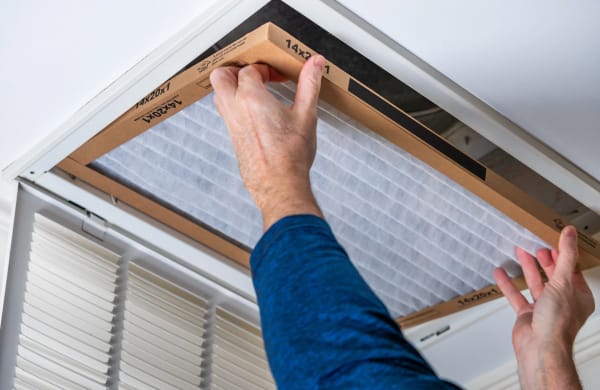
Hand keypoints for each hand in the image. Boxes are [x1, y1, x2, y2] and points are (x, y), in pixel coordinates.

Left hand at [210, 56, 325, 229]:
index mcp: (251, 98)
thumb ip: (309, 84)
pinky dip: (235, 105)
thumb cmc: (291, 156)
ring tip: (255, 91)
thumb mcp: (306, 114)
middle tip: (255, 74)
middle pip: (221, 76)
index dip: (265, 68)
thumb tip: (315, 63)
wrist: (280, 185)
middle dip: (235, 70)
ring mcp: (231, 125)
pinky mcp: (233, 138)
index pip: (249, 70)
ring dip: (233, 88)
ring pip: (220, 95)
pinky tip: (256, 113)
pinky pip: (226, 113)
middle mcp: (235, 109)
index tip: (278, 75)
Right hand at [494, 225, 594, 389]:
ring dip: (527, 267)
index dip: (563, 254)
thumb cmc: (557, 322)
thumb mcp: (563, 282)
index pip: (572, 269)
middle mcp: (563, 302)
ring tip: (519, 251)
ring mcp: (544, 308)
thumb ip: (565, 256)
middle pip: (553, 275)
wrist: (540, 347)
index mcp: (578, 296)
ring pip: (535, 283)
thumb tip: (570, 234)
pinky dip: (508, 284)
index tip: (555, 239)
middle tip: (536, 244)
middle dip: (543, 259)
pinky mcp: (527, 314)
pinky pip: (517, 295)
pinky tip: (501, 273)